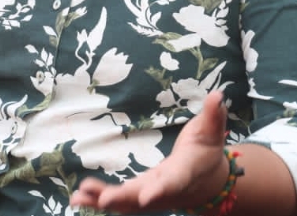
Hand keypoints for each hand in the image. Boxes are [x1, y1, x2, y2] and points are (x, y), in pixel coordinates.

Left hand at [70, 90, 230, 213]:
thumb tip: (218, 93)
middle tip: (102, 200)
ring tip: (78, 198)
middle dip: (122, 198)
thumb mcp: (211, 132)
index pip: (172, 182)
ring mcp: (151, 197)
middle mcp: (165, 190)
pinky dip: (98, 200)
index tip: (146, 196)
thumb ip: (213, 115)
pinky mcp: (139, 197)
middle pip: (142, 197)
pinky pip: (118, 202)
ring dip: (102, 200)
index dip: (160, 190)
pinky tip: (78, 198)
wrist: (207, 183)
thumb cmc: (206, 153)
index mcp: (184, 172)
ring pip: (126, 203)